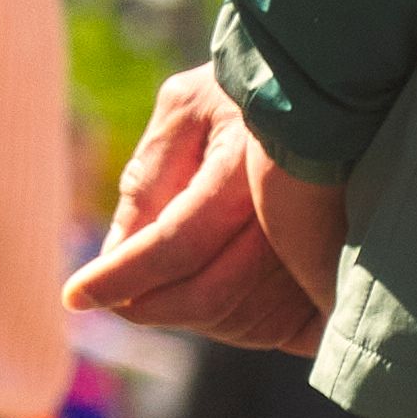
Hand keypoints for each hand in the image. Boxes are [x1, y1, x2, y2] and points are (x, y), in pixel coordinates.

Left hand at [71, 68, 333, 351]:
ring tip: (157, 290)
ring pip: (242, 322)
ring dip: (189, 316)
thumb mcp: (186, 108)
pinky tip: (208, 293)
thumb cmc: (249, 86)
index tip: (74, 297)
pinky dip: (236, 324)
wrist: (338, 90)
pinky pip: (282, 331)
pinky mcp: (342, 281)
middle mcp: (297, 216)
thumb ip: (149, 179)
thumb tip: (116, 253)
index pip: (173, 244)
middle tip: (112, 298)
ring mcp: (328, 254)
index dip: (119, 278)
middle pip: (208, 296)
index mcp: (249, 168)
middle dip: (147, 305)